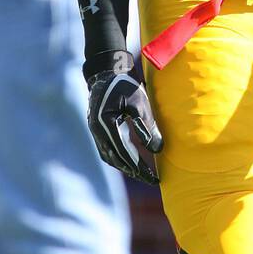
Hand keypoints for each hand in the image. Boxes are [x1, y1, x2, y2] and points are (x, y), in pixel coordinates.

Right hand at [86, 53, 162, 182]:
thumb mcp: (139, 102)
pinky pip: (107, 151)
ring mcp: (95, 132)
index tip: (155, 178)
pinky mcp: (97, 130)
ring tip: (143, 174)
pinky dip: (119, 159)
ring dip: (126, 167)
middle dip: (135, 171)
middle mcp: (98, 132)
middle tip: (152, 180)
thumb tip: (157, 150)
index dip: (141, 168)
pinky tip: (130, 161)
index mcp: (106, 125)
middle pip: (117, 159)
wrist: (106, 73)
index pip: (126, 154)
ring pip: (110, 157)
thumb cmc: (124, 85)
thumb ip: (146, 125)